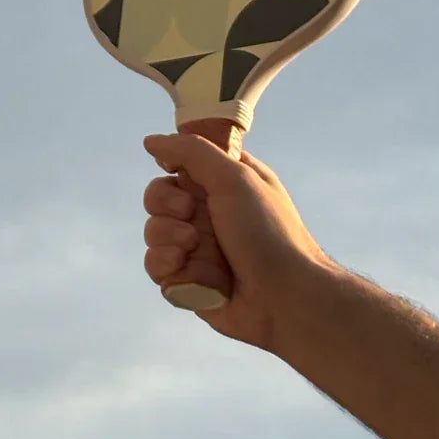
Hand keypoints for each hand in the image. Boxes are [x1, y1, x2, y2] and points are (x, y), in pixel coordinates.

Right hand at [141, 131, 334, 352]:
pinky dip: (171, 270)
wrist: (287, 298)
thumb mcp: (235, 177)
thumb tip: (151, 141)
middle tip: (192, 217)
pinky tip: (195, 276)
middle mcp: (207, 216)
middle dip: (167, 209)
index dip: (173, 176)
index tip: (186, 183)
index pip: (176, 170)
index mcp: (221, 187)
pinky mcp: (188, 281)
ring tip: (194, 250)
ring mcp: (197, 250)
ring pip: (153, 235)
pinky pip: (157, 269)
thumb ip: (192, 152)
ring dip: (169, 241)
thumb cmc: (268, 232)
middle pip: (156, 200)